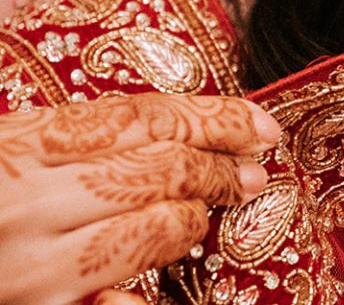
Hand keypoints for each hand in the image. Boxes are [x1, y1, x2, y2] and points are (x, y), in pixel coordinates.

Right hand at [0, 94, 278, 304]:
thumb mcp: (5, 147)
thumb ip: (68, 139)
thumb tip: (164, 131)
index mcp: (20, 143)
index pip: (145, 118)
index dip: (215, 118)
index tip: (258, 124)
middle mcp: (27, 200)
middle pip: (160, 169)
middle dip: (218, 168)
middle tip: (252, 169)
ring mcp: (31, 266)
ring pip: (152, 231)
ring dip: (193, 220)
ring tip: (205, 213)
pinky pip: (122, 299)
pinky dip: (149, 283)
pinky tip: (161, 270)